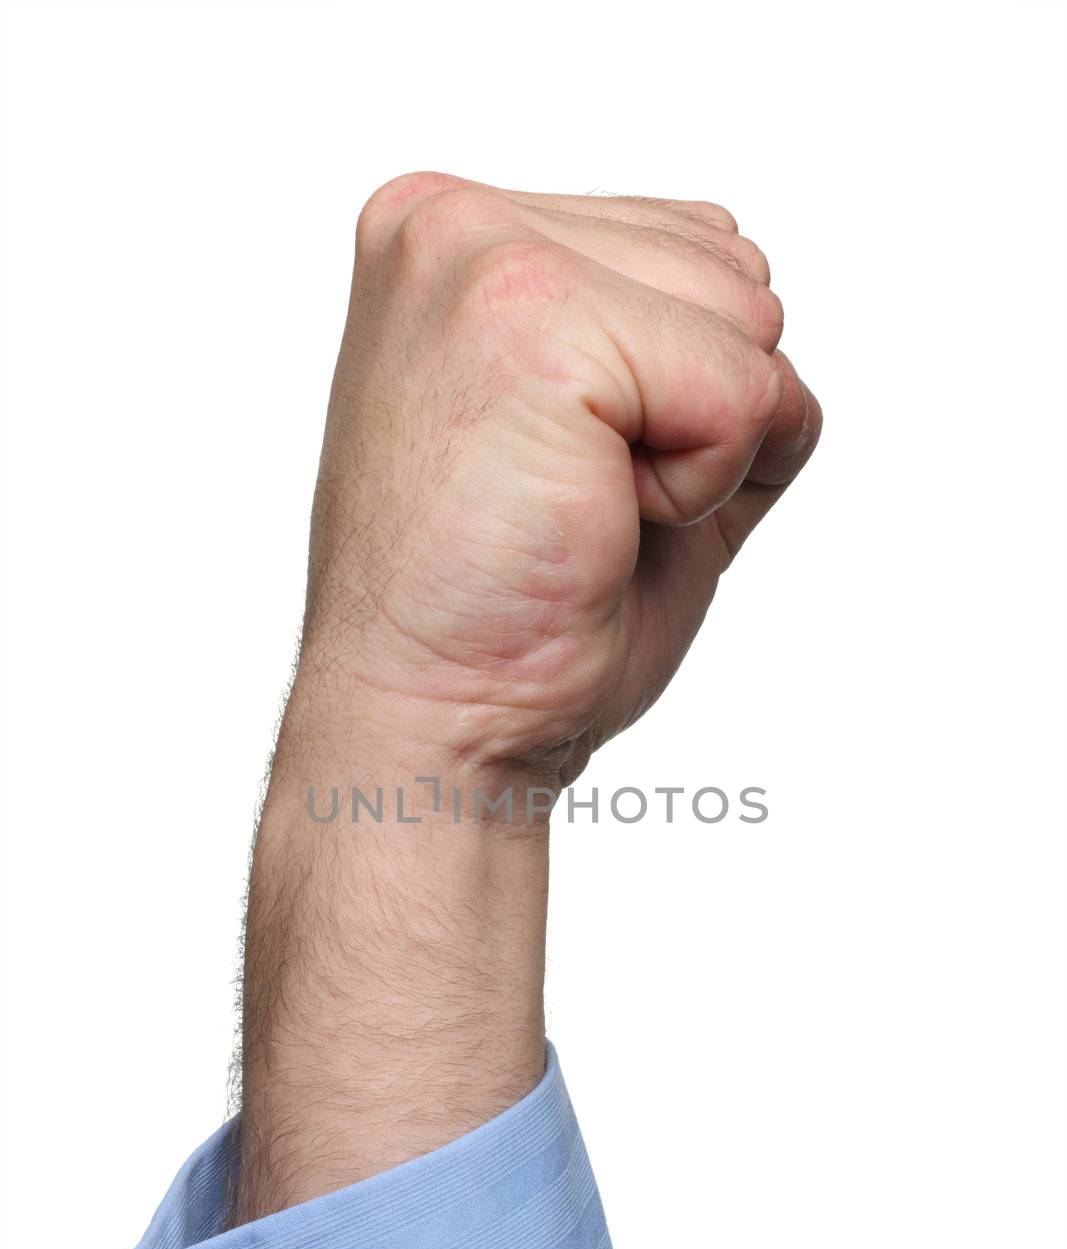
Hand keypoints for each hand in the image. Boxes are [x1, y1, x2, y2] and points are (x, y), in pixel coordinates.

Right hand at [303, 172, 820, 785]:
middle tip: (571, 503)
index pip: (695, 252)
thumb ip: (673, 339)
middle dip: (700, 413)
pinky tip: (593, 523)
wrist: (432, 725)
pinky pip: (745, 391)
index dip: (682, 399)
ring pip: (751, 319)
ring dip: (702, 450)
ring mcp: (482, 258)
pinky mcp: (534, 323)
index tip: (561, 476)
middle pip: (735, 272)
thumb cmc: (512, 612)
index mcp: (455, 235)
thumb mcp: (607, 440)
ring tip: (576, 509)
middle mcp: (451, 223)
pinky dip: (704, 488)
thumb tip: (767, 299)